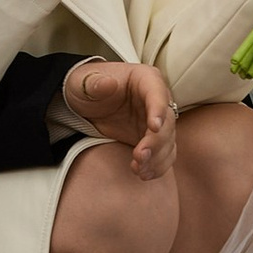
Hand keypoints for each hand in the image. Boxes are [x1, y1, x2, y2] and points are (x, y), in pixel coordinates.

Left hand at [60, 56, 177, 174]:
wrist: (85, 104)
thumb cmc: (87, 88)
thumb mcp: (84, 83)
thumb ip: (94, 83)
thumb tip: (108, 84)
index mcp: (145, 79)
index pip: (157, 93)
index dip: (158, 110)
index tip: (153, 127)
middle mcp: (157, 100)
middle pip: (167, 122)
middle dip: (156, 142)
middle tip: (139, 156)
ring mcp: (157, 122)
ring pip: (168, 142)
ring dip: (157, 158)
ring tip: (139, 170)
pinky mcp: (153, 140)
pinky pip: (163, 155)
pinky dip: (157, 166)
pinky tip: (143, 174)